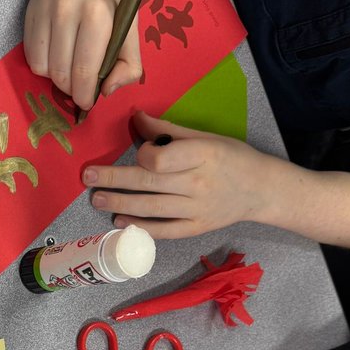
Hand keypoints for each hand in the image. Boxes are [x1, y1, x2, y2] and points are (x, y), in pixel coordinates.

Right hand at [24, 0, 141, 110]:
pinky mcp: (30, 8)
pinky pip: (30, 53)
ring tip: (69, 66)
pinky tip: (57, 52)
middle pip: (60, 74)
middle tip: (81, 83)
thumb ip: (128, 63)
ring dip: (55, 76)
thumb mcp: (133, 25)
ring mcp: (44, 8)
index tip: (87, 101)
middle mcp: (66, 9)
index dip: (85, 95)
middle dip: (71, 88)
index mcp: (97, 13)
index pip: (84, 71)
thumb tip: (106, 91)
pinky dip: (43, 62)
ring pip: (41, 68)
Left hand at [82, 111, 276, 237]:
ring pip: (151, 208)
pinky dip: (140, 228)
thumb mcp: (205, 136)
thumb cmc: (231, 157)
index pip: (161, 160)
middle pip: (148, 183)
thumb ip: (168, 130)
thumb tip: (136, 118)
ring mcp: (196, 209)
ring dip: (120, 204)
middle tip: (88, 178)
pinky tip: (120, 222)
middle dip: (114, 180)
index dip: (143, 156)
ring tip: (97, 199)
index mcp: (202, 155)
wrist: (261, 189)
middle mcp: (198, 184)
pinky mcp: (195, 228)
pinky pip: (163, 230)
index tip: (139, 153)